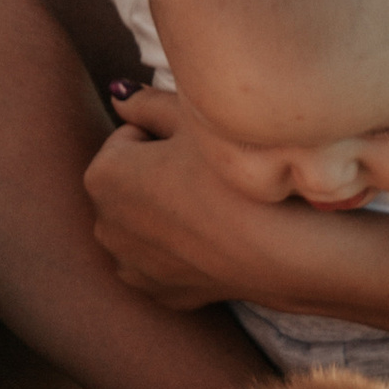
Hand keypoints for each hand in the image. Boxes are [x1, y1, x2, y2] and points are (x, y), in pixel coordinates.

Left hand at [85, 90, 275, 310]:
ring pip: (148, 222)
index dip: (170, 135)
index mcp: (103, 175)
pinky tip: (215, 240)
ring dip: (169, 212)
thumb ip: (146, 101)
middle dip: (160, 174)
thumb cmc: (237, 176)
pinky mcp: (160, 293)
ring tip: (216, 206)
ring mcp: (130, 265)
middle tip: (212, 174)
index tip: (202, 146)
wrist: (285, 251)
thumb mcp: (194, 118)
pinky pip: (165, 258)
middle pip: (134, 182)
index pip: (133, 136)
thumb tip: (118, 94)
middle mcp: (104, 225)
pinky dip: (183, 249)